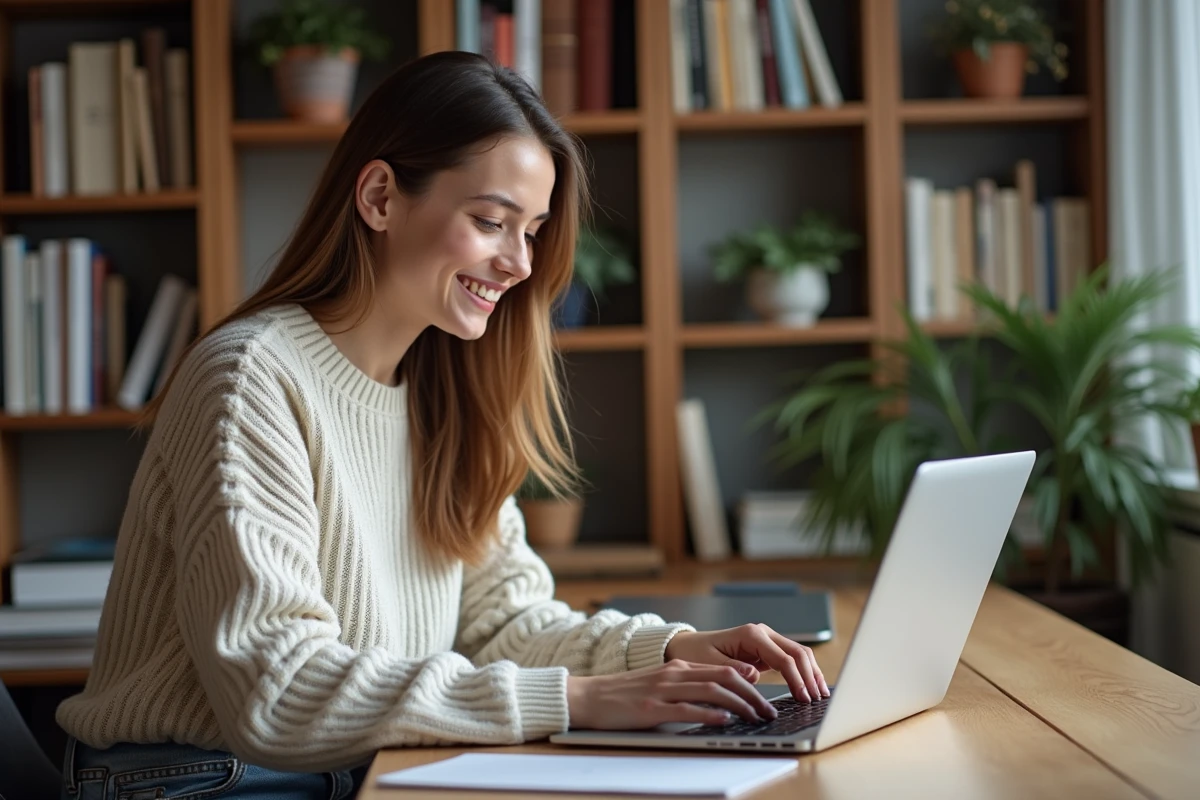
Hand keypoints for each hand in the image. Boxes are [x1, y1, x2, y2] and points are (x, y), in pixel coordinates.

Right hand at [566, 660, 779, 729]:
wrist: (587, 696)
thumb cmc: (625, 695)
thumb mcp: (660, 684)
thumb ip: (687, 688)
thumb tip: (720, 702)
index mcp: (678, 667)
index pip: (723, 670)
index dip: (750, 683)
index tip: (767, 698)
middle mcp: (674, 674)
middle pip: (724, 678)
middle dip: (752, 695)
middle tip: (769, 711)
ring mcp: (663, 689)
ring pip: (711, 690)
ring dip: (739, 704)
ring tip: (756, 717)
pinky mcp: (651, 707)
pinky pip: (686, 708)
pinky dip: (709, 713)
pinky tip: (725, 720)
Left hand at [663, 624, 829, 702]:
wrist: (688, 646)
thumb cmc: (696, 654)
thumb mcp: (709, 664)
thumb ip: (733, 669)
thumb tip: (755, 675)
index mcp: (751, 635)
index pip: (783, 658)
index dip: (796, 679)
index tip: (803, 698)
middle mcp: (763, 633)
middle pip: (797, 653)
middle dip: (810, 676)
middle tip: (818, 700)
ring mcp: (767, 640)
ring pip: (799, 654)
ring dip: (812, 673)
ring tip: (821, 695)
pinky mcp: (767, 650)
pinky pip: (792, 660)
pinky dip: (803, 672)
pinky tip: (810, 688)